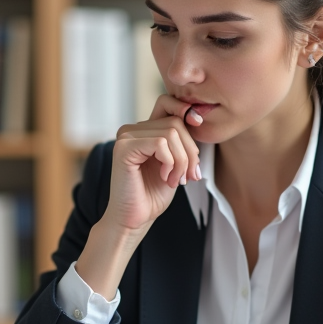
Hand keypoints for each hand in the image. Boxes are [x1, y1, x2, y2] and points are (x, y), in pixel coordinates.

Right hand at [101, 95, 203, 233]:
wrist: (134, 219)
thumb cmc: (153, 195)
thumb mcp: (175, 164)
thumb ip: (181, 142)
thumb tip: (197, 119)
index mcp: (142, 131)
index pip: (167, 104)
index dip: (185, 110)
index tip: (199, 126)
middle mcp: (131, 130)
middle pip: (175, 122)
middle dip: (190, 151)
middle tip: (189, 176)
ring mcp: (125, 137)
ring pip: (171, 133)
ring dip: (182, 161)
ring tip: (176, 180)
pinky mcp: (124, 148)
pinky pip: (160, 143)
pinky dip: (170, 163)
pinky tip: (165, 178)